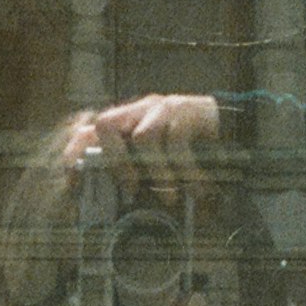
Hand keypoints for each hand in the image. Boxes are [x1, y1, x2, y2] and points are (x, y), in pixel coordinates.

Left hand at [63, 94, 220, 196]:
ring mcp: (163, 107)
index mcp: (131, 119)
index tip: (71, 172)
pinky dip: (184, 170)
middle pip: (106, 123)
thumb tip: (122, 195)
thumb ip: (139, 167)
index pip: (92, 126)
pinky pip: (177, 143)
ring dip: (156, 173)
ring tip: (169, 197)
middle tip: (131, 188)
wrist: (235, 124)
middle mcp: (140, 109)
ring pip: (143, 138)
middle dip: (115, 160)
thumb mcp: (161, 155)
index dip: (76, 148)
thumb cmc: (192, 146)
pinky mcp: (187, 111)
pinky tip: (195, 188)